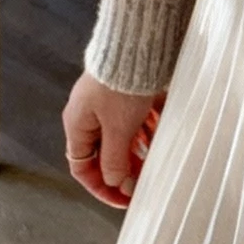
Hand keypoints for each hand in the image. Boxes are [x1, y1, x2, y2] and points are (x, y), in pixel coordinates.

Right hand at [63, 73, 162, 209]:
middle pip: (105, 153)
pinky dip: (150, 130)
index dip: (101, 188)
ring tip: (160, 161)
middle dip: (126, 170)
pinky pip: (137, 119)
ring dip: (140, 151)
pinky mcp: (128, 93)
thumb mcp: (118, 130)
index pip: (82, 168)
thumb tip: (117, 184)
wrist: (137, 44)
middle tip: (146, 183)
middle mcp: (90, 115)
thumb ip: (115, 160)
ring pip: (124, 137)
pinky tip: (164, 135)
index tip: (124, 200)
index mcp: (78, 125)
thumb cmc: (120, 86)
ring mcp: (109, 103)